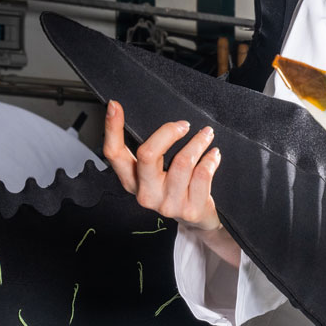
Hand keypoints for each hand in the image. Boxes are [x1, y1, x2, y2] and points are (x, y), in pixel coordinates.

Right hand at [103, 100, 222, 230]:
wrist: (197, 220)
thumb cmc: (177, 189)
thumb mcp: (157, 172)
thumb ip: (152, 151)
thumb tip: (155, 119)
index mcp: (132, 181)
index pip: (114, 154)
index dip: (112, 129)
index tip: (115, 106)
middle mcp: (146, 194)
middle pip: (148, 154)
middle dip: (168, 132)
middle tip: (184, 125)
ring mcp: (168, 204)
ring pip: (182, 162)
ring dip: (198, 142)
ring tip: (206, 135)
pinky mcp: (190, 209)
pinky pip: (202, 175)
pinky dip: (211, 159)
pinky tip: (214, 154)